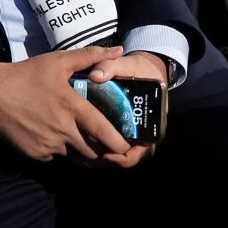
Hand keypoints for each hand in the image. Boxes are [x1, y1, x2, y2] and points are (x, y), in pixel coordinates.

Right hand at [0, 45, 130, 161]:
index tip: (127, 147)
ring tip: (76, 134)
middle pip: (92, 151)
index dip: (118, 143)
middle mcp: (62, 130)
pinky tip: (51, 133)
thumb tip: (118, 50)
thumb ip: (91, 56)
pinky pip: (55, 157)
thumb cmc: (26, 75)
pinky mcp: (35, 155)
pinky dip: (58, 149)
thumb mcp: (58, 61)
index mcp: (72, 108)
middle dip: (101, 150)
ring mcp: (48, 145)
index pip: (103, 132)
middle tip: (103, 143)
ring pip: (73, 155)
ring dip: (78, 148)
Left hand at [87, 50, 167, 167]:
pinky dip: (94, 152)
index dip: (126, 157)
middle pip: (126, 158)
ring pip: (115, 157)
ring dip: (98, 160)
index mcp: (151, 121)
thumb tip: (95, 76)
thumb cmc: (137, 69)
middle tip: (84, 159)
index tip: (107, 154)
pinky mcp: (116, 132)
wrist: (140, 69)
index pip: (144, 150)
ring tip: (76, 157)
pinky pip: (108, 149)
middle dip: (105, 162)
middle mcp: (143, 132)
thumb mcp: (126, 65)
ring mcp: (129, 134)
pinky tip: (76, 150)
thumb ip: (110, 67)